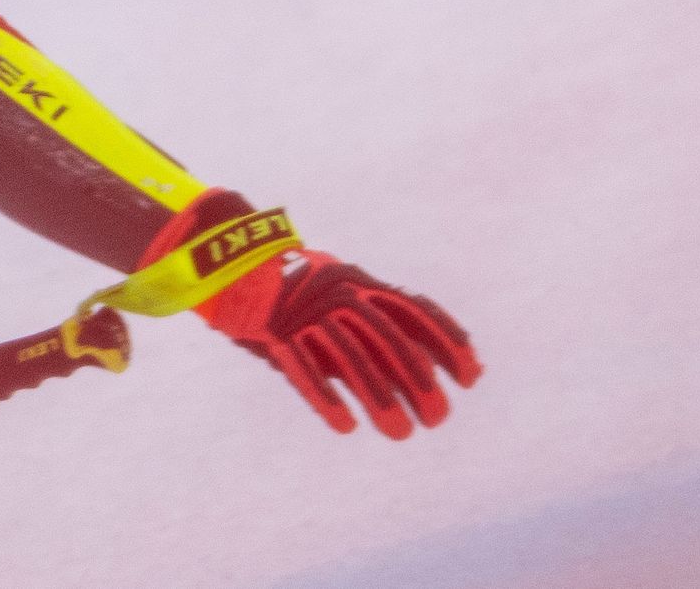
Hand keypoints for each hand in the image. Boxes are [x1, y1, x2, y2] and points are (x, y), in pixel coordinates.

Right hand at [147, 192, 482, 438]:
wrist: (229, 266)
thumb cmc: (301, 294)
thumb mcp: (345, 296)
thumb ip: (388, 324)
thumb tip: (458, 359)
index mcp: (360, 281)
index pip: (413, 310)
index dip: (446, 343)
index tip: (470, 378)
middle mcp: (337, 292)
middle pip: (386, 338)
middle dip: (417, 380)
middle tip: (437, 418)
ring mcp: (305, 310)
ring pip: (348, 357)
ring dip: (378, 398)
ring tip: (400, 433)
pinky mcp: (274, 331)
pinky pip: (302, 367)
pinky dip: (325, 397)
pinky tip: (345, 425)